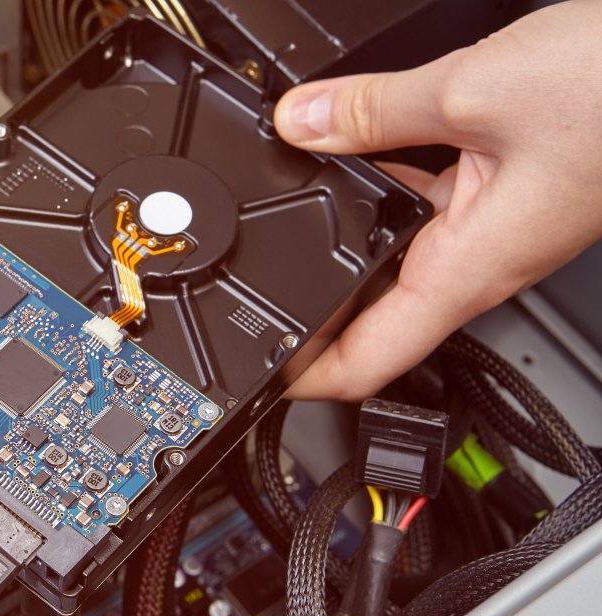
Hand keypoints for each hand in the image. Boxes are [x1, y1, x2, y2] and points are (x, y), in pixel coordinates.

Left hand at [274, 0, 601, 400]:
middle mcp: (478, 261)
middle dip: (314, 314)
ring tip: (284, 234)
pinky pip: (425, 209)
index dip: (310, 380)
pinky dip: (380, 194)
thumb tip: (303, 121)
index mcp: (467, 268)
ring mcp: (490, 228)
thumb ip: (374, 112)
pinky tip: (349, 160)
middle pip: (376, 317)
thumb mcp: (470, 93)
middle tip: (255, 303)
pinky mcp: (502, 191)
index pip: (371, 360)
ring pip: (398, 258)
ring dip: (342, 250)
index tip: (265, 380)